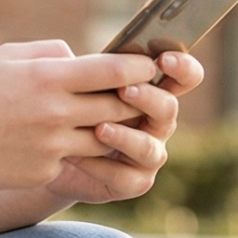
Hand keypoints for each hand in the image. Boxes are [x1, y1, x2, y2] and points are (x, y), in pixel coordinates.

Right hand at [0, 41, 159, 194]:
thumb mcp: (7, 56)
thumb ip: (51, 52)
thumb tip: (82, 57)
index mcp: (47, 77)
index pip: (113, 71)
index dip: (139, 68)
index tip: (149, 66)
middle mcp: (54, 113)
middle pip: (119, 107)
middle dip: (136, 100)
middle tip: (147, 95)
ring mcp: (51, 147)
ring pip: (105, 139)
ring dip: (114, 129)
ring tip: (117, 119)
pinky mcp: (44, 173)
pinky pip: (75, 161)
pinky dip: (79, 152)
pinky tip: (74, 144)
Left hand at [48, 50, 203, 204]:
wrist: (52, 150)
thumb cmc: (72, 108)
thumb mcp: (82, 83)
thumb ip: (93, 68)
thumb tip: (84, 55)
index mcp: (153, 92)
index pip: (184, 77)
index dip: (183, 68)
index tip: (164, 60)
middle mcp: (157, 124)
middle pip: (169, 109)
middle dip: (149, 98)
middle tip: (125, 90)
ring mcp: (149, 155)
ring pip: (150, 149)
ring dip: (126, 137)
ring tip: (100, 128)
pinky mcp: (133, 182)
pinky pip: (127, 178)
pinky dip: (101, 167)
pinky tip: (76, 156)